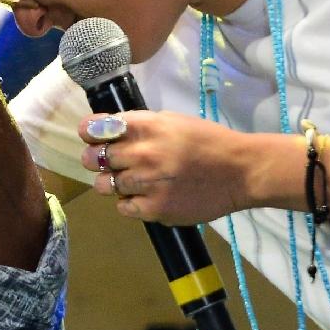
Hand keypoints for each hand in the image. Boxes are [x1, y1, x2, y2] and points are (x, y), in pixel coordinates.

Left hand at [79, 110, 261, 225]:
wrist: (240, 171)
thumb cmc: (208, 142)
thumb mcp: (173, 121)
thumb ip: (142, 125)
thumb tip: (110, 131)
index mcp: (147, 127)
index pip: (98, 127)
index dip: (88, 132)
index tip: (89, 135)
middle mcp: (143, 153)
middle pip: (95, 158)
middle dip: (94, 159)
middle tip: (103, 162)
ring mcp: (148, 183)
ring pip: (105, 186)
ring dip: (110, 183)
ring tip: (127, 181)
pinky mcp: (156, 209)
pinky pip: (123, 207)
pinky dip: (128, 202)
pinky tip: (142, 196)